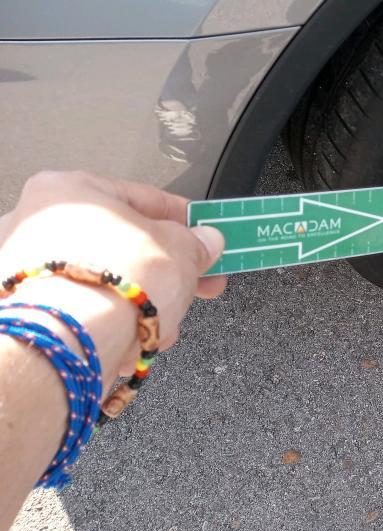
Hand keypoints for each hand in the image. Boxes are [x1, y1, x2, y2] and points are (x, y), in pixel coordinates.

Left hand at [0, 171, 224, 378]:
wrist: (71, 341)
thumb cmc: (115, 282)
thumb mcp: (182, 250)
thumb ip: (197, 242)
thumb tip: (206, 241)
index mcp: (70, 189)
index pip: (143, 198)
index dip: (186, 221)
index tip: (206, 238)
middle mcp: (38, 223)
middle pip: (124, 244)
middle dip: (166, 270)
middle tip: (196, 281)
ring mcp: (27, 269)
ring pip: (106, 281)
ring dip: (144, 301)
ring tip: (168, 323)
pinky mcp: (28, 310)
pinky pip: (85, 307)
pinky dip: (113, 322)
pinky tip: (136, 340)